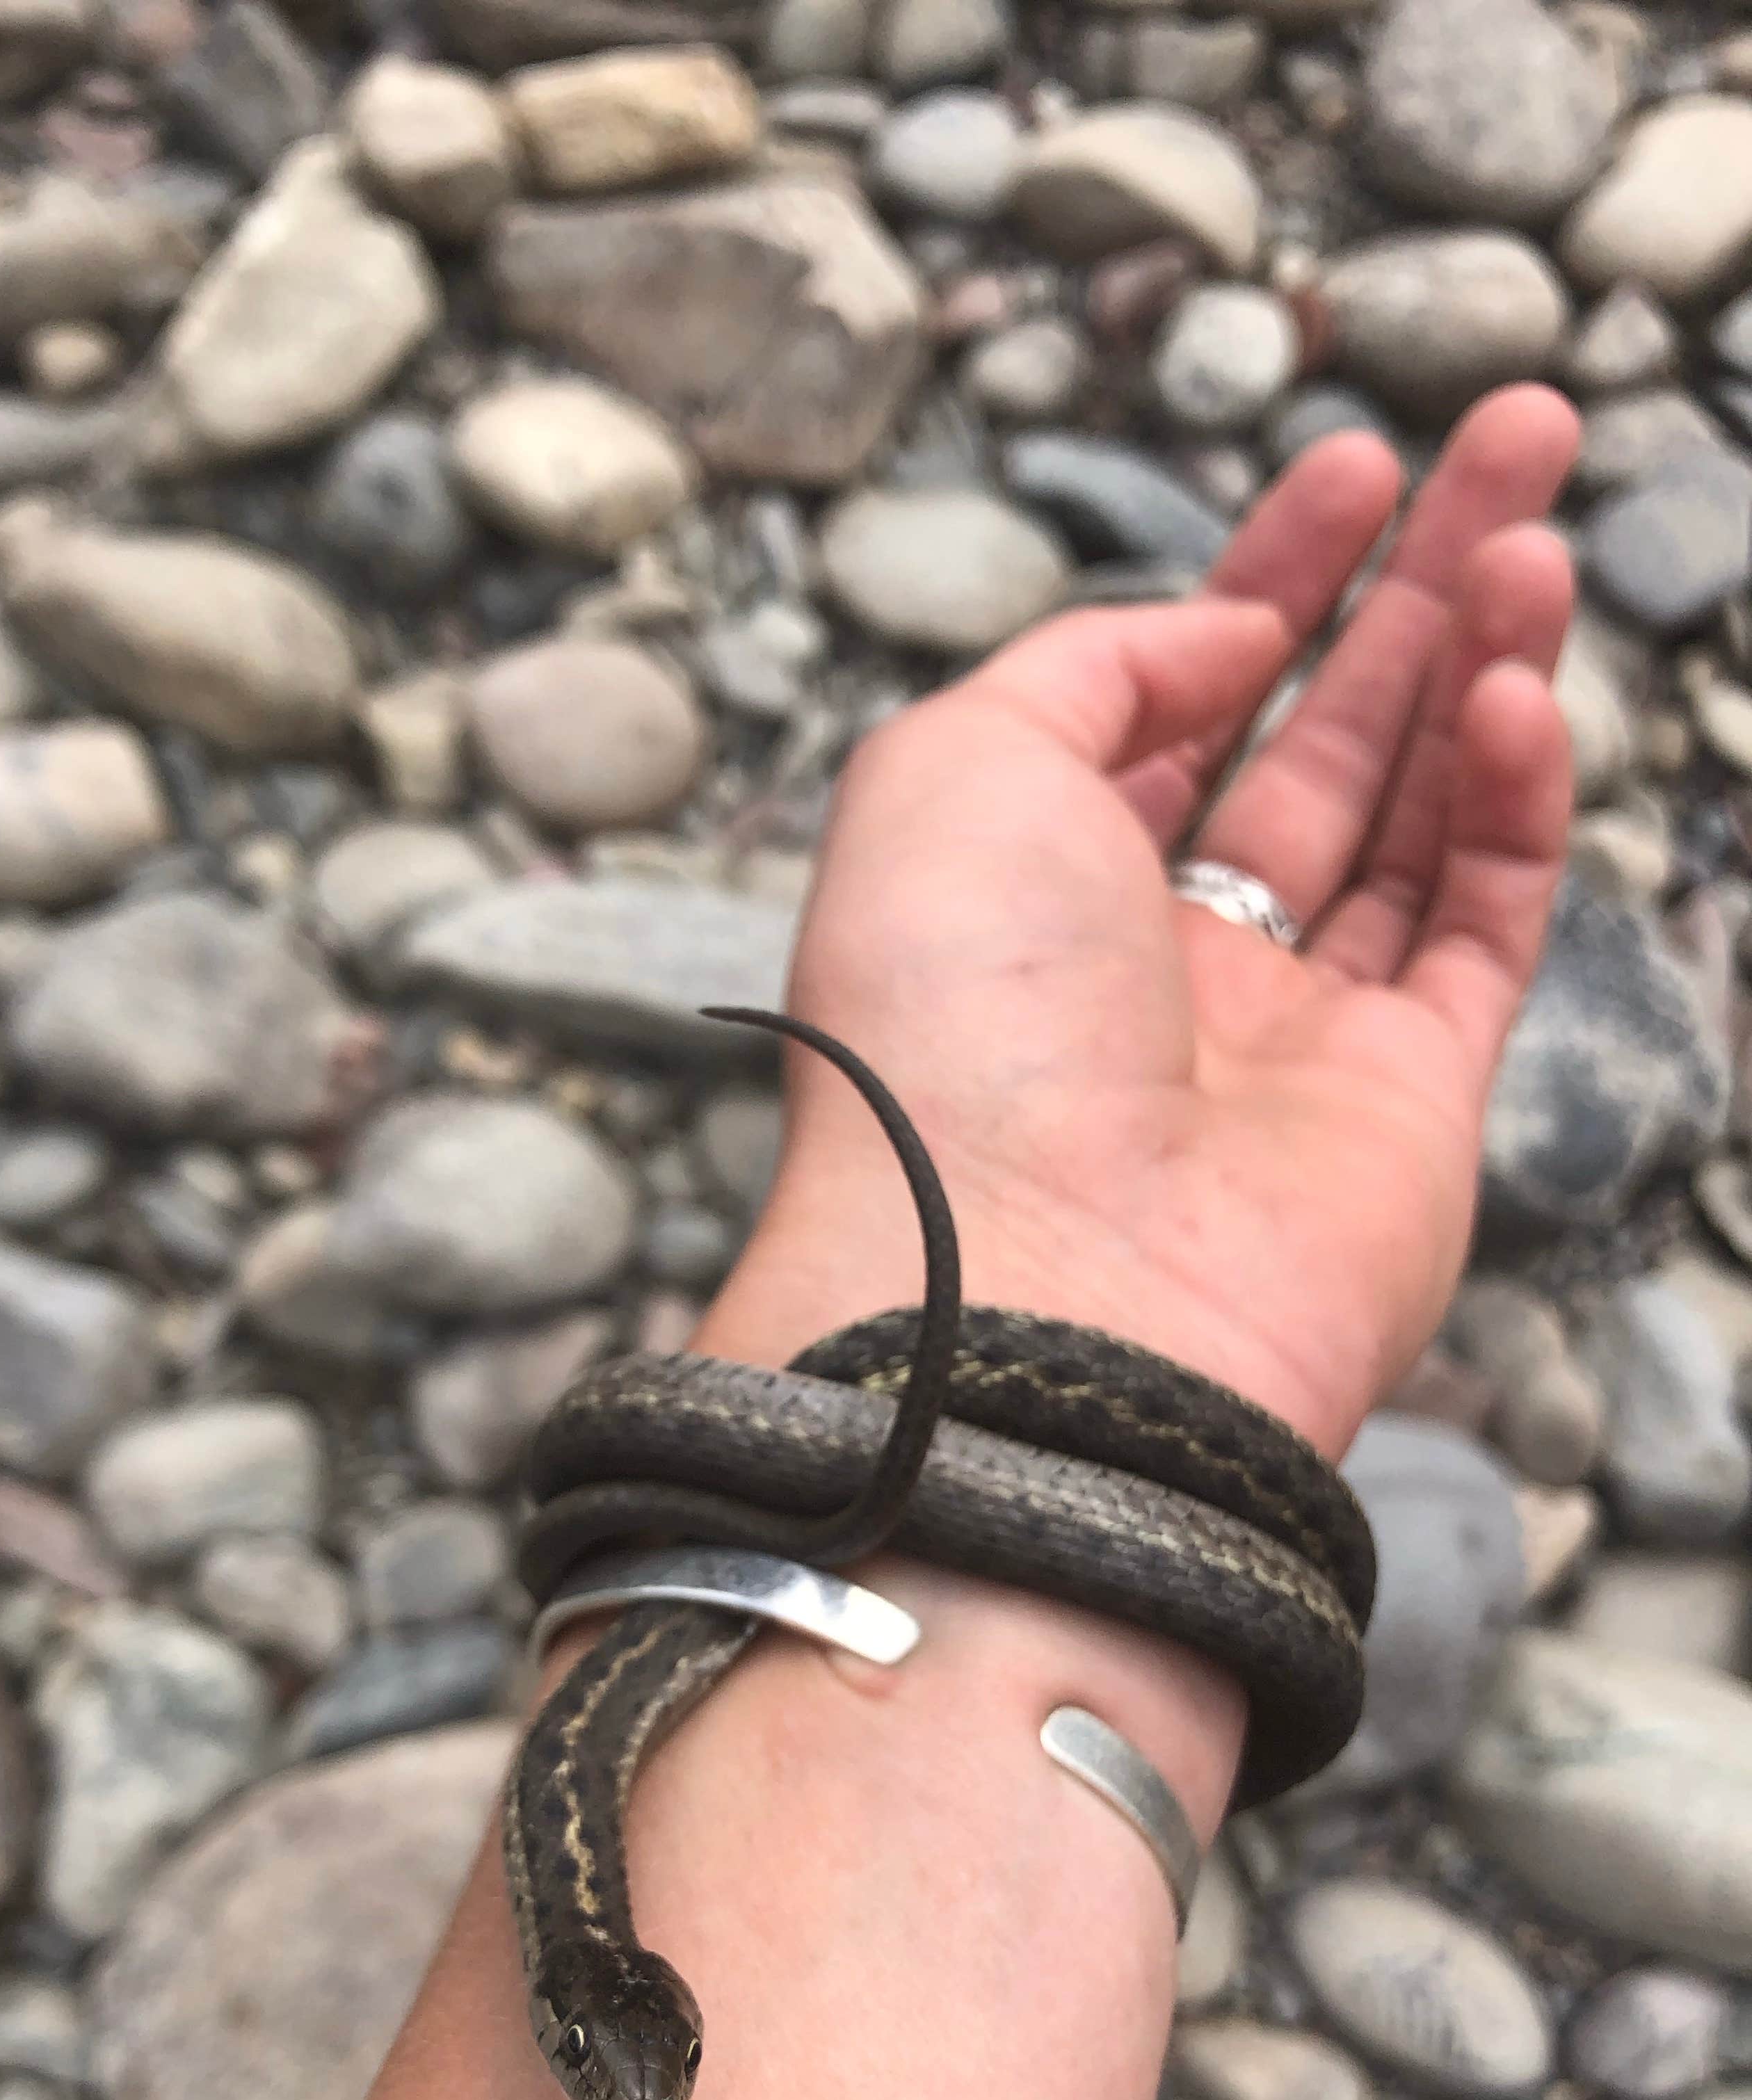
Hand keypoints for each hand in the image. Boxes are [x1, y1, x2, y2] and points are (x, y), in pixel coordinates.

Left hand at [706, 386, 1581, 1459]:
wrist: (1037, 1278)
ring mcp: (1294, 1042)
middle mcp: (1167, 967)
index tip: (1356, 461)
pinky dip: (1516, 801)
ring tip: (1533, 534)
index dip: (1271, 574)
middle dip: (1416, 585)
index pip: (1179, 707)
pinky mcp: (1411, 1104)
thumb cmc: (951, 1020)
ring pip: (1419, 819)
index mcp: (1038, 893)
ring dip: (1482, 665)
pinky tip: (1521, 691)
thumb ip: (1093, 666)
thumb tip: (1231, 633)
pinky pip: (1483, 921)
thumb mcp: (952, 765)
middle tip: (1516, 436)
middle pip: (1322, 741)